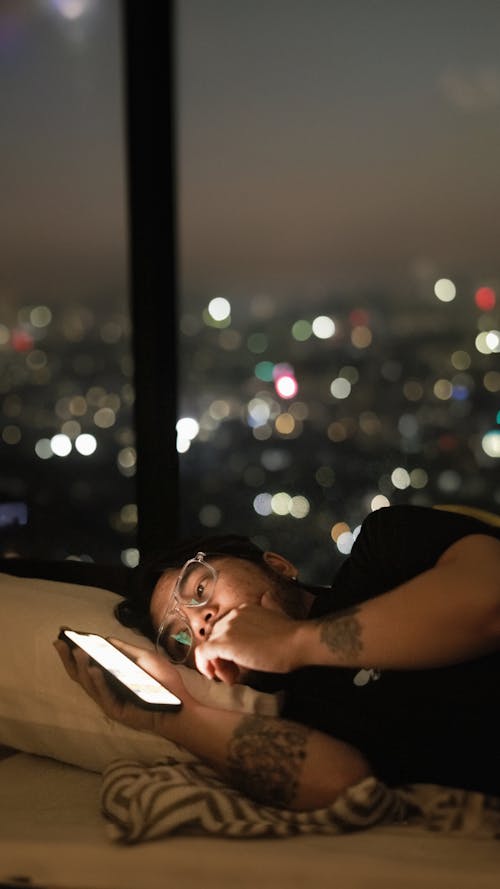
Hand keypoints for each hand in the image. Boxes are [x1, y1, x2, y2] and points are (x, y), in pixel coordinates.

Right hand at [53, 637, 191, 734]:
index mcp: (111, 677)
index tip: (64, 636)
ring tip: (77, 652)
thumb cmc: (164, 683)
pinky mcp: (116, 711)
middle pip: (81, 674)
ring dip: (82, 667)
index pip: (88, 664)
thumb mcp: (144, 659)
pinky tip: (94, 669)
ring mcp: (110, 701)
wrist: (179, 705)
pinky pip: (104, 695)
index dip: (74, 652)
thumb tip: (105, 639)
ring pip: (89, 684)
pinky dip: (98, 682)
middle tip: (59, 643)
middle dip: (69, 659)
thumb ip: (125, 650)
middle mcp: (106, 689)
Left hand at [194, 599, 302, 682]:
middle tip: (235, 672)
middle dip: (222, 657)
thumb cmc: (291, 635)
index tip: (238, 660)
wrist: (296, 642)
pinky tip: (215, 675)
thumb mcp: (278, 614)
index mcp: (244, 609)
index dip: (229, 647)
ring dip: (218, 664)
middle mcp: (233, 615)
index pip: (226, 629)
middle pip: (216, 638)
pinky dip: (205, 666)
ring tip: (232, 677)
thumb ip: (270, 605)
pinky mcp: (224, 643)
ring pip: (210, 647)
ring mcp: (227, 628)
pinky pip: (203, 654)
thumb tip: (268, 596)